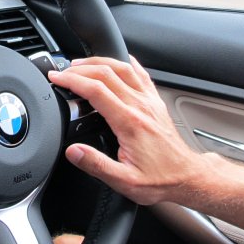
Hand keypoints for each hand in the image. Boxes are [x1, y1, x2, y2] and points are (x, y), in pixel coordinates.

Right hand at [47, 56, 210, 204]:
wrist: (187, 177)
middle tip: (62, 72)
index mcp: (129, 122)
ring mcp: (149, 101)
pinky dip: (125, 63)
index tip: (56, 79)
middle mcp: (140, 106)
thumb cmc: (159, 180)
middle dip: (79, 68)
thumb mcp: (124, 181)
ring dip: (98, 62)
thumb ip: (96, 165)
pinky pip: (140, 74)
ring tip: (80, 65)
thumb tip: (73, 152)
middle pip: (106, 72)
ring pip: (122, 67)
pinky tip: (117, 62)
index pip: (96, 90)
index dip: (72, 80)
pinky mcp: (155, 102)